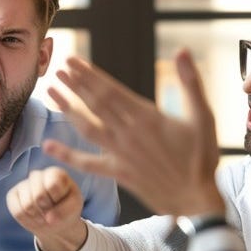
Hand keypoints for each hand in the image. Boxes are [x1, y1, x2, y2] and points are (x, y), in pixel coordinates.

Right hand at [7, 167, 87, 250]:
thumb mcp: (74, 207)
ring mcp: (23, 184)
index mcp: (54, 172)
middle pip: (38, 196)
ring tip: (44, 216)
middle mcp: (37, 175)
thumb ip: (65, 210)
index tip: (62, 200)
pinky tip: (34, 217)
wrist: (56, 219)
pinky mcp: (12, 195)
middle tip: (52, 210)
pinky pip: (17, 212)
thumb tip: (48, 219)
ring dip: (38, 217)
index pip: (52, 186)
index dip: (57, 200)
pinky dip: (28, 220)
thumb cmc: (67, 208)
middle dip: (47, 209)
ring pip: (27, 205)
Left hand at [43, 50, 223, 216]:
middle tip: (57, 69)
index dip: (89, 75)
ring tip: (51, 93)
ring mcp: (121, 154)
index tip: (73, 61)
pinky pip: (87, 163)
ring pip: (87, 127)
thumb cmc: (202, 157)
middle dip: (75, 85)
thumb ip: (191, 82)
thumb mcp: (204, 116)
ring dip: (67, 109)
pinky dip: (66, 154)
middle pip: (95, 104)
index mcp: (148, 117)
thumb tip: (183, 51)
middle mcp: (129, 134)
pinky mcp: (118, 172)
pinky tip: (47, 146)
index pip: (110, 90)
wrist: (196, 198)